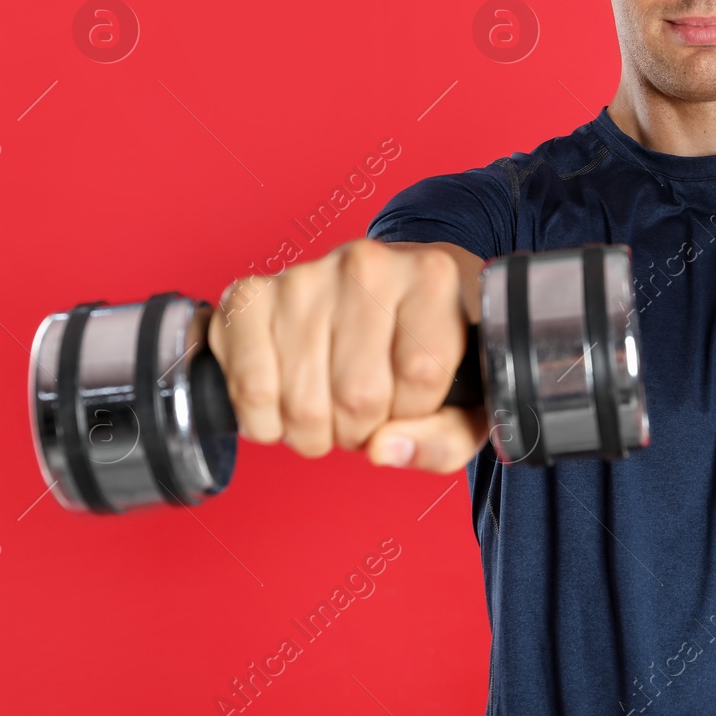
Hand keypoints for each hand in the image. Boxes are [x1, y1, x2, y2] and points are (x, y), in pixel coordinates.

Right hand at [206, 238, 488, 473]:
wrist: (380, 295)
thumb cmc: (426, 346)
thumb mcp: (466, 396)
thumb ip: (446, 436)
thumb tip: (386, 449)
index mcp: (432, 276)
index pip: (421, 375)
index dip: (414, 412)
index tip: (411, 401)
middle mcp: (367, 265)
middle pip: (359, 394)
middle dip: (361, 429)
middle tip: (366, 411)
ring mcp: (304, 278)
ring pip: (303, 403)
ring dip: (314, 432)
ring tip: (330, 407)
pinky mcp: (250, 298)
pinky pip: (251, 389)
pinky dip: (265, 421)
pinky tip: (286, 403)